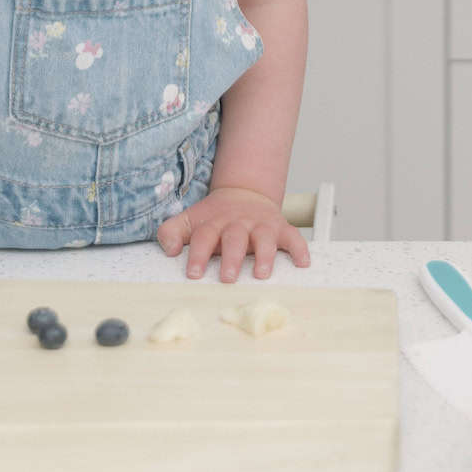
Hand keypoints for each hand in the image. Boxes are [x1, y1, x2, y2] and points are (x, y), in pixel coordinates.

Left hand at [156, 185, 311, 281]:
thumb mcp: (189, 219)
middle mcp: (238, 223)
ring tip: (261, 274)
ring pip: (264, 238)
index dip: (198, 255)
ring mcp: (260, 225)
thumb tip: (170, 250)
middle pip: (235, 238)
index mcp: (214, 222)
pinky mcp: (280, 228)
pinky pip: (293, 237)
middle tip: (227, 278)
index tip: (194, 274)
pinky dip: (299, 248)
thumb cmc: (214, 217)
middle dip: (231, 258)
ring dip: (264, 255)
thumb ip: (172, 232)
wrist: (244, 193)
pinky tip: (302, 263)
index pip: (204, 237)